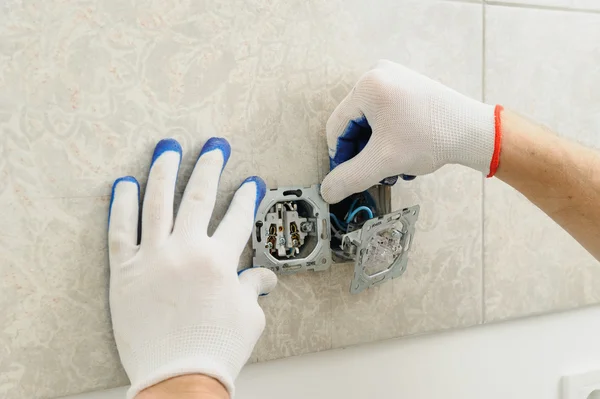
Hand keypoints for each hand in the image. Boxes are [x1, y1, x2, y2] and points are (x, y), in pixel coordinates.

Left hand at [108, 138, 276, 398]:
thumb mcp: (249, 317)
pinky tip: (125, 184)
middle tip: (215, 146)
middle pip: (199, 196)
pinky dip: (122, 205)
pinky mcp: (126, 272)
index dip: (247, 197)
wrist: (178, 379)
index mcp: (220, 260)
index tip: (251, 183)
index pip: (237, 217)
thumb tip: (263, 277)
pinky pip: (120, 231)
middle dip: (210, 166)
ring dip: (164, 171)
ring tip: (169, 148)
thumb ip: (253, 288)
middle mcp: (187, 250)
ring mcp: (154, 258)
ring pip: (157, 202)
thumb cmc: (216, 350)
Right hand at [320, 60, 501, 203]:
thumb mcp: (383, 162)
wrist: (474, 131)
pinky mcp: (407, 85)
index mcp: (367, 86)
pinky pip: (385, 114)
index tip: (351, 175)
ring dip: (376, 146)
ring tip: (395, 163)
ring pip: (369, 121)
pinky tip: (404, 151)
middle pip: (353, 123)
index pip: (336, 127)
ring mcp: (394, 78)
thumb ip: (350, 178)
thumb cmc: (432, 139)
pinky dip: (389, 135)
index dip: (340, 156)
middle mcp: (378, 74)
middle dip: (363, 151)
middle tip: (377, 171)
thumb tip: (328, 191)